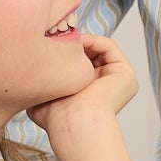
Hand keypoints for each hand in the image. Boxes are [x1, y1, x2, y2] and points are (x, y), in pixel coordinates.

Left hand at [28, 33, 136, 150]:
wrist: (74, 122)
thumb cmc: (56, 117)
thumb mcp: (45, 95)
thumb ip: (43, 82)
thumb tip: (34, 69)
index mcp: (90, 95)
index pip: (79, 67)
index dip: (64, 54)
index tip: (47, 47)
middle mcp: (106, 88)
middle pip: (90, 57)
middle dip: (73, 46)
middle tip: (57, 38)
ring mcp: (118, 81)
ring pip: (99, 50)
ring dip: (82, 41)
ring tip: (66, 40)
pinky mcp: (126, 74)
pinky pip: (109, 47)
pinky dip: (93, 40)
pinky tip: (77, 42)